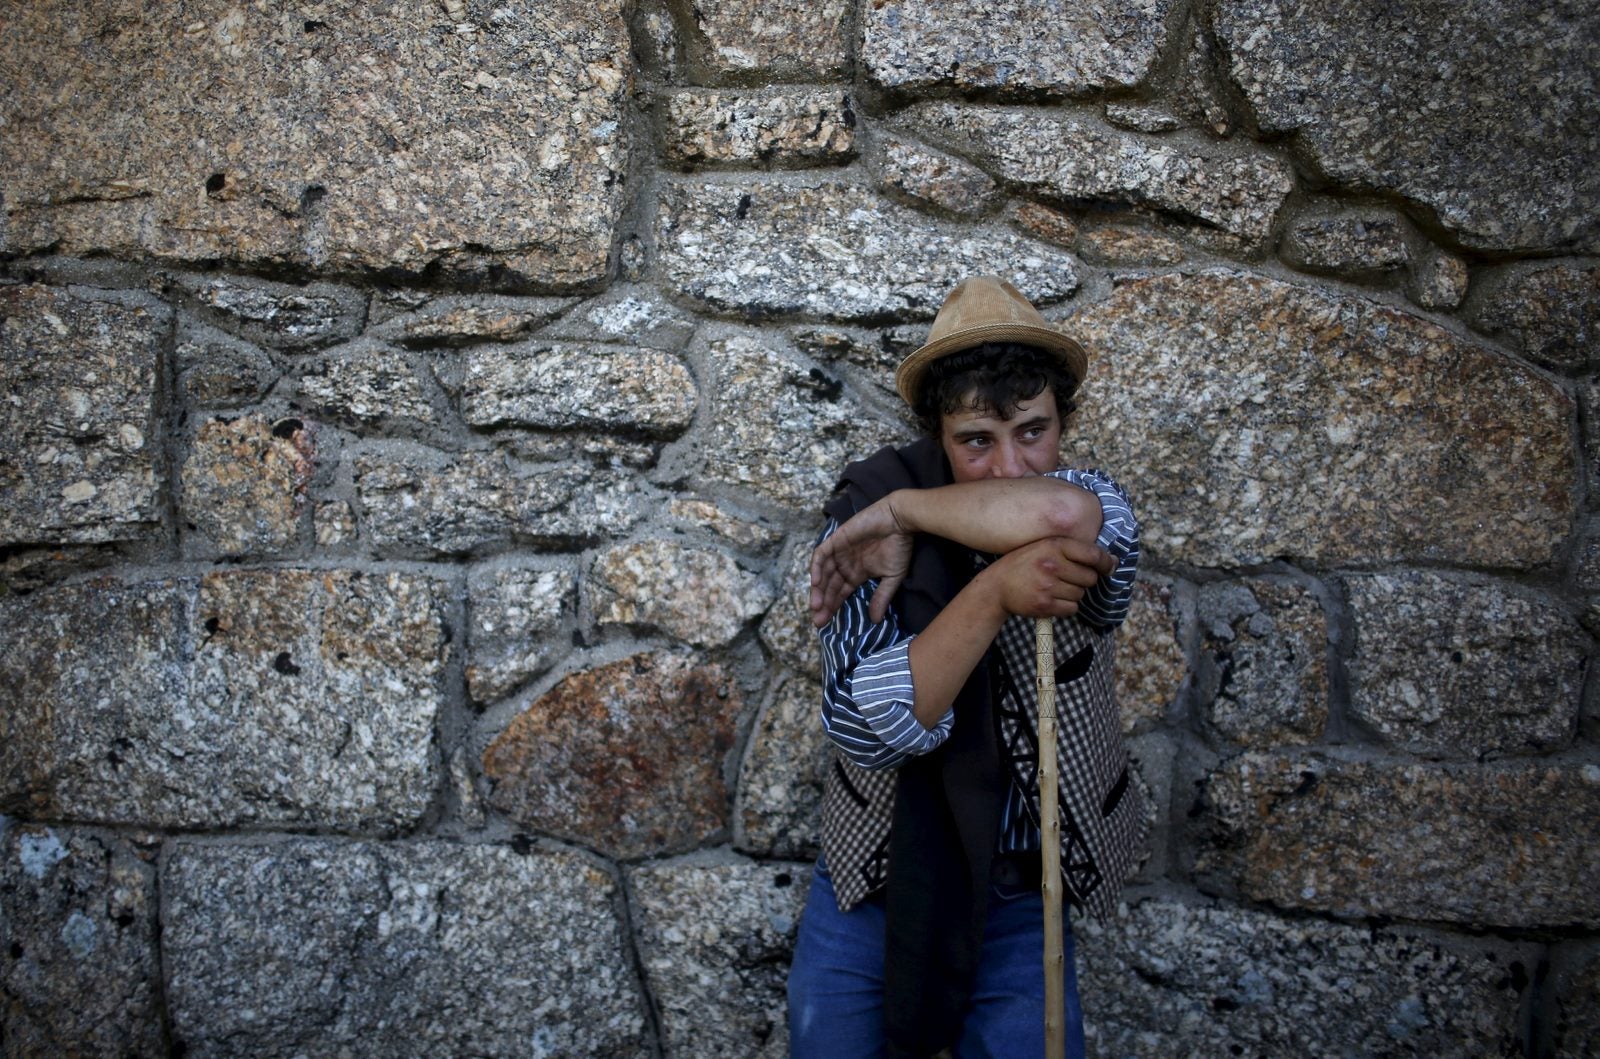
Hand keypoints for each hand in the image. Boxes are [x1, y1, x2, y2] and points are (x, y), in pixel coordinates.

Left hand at [809, 494, 912, 626]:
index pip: (839, 593)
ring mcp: (839, 551)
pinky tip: (816, 582)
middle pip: (828, 586)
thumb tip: (874, 621)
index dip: (832, 607)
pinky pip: (821, 555)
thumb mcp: (892, 577)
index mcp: (856, 574)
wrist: (899, 521)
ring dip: (818, 589)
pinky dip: (816, 568)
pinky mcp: (836, 539)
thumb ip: (881, 597)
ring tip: (817, 606)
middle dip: (823, 603)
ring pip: (822, 573)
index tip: (824, 623)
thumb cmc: (899, 547)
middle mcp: (845, 564)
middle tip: (818, 620)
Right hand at [980, 537, 1114, 619]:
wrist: (996, 586)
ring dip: (1073, 594)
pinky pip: (1072, 608)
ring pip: (1081, 594)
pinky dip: (1066, 606)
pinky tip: (1052, 599)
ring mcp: (1048, 585)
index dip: (1106, 563)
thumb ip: (1073, 549)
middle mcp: (1052, 564)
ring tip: (1055, 588)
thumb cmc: (1024, 564)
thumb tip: (1111, 561)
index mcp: (1054, 545)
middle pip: (1090, 578)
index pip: (1093, 554)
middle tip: (1067, 578)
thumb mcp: (1044, 546)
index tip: (1109, 567)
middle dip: (1083, 580)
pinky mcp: (1045, 604)